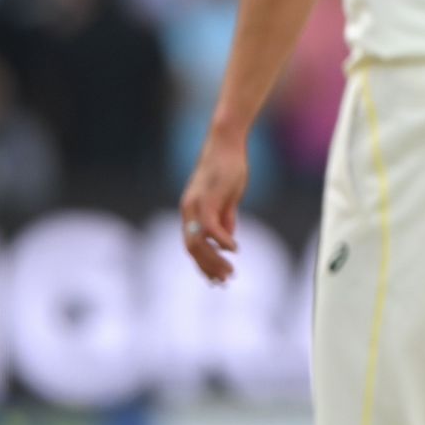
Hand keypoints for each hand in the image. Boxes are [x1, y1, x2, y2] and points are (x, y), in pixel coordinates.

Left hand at [180, 134, 246, 282]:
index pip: (193, 246)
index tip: (217, 278)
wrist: (226, 143)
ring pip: (198, 243)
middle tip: (225, 281)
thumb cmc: (229, 167)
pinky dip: (222, 241)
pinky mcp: (207, 200)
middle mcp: (188, 211)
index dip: (204, 264)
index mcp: (191, 212)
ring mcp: (195, 206)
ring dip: (214, 260)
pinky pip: (211, 228)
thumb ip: (226, 218)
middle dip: (208, 268)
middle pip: (192, 249)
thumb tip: (227, 240)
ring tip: (230, 272)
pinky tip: (236, 249)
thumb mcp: (228, 198)